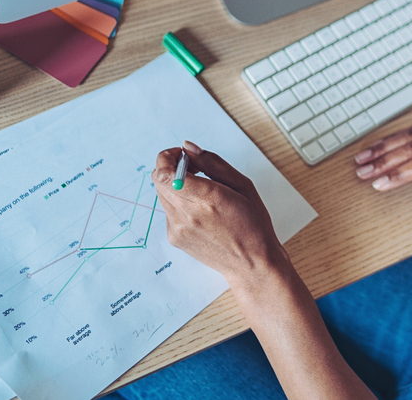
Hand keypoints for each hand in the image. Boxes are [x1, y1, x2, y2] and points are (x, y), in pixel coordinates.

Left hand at [152, 141, 284, 283]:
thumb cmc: (253, 224)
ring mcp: (177, 229)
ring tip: (201, 191)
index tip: (182, 154)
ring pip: (161, 194)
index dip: (167, 157)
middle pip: (158, 180)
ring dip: (174, 185)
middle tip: (194, 169)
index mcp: (206, 198)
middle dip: (171, 168)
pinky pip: (168, 210)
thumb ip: (213, 163)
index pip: (164, 172)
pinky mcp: (174, 238)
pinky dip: (179, 203)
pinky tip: (201, 210)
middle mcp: (187, 214)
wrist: (251, 264)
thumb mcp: (243, 185)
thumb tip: (188, 147)